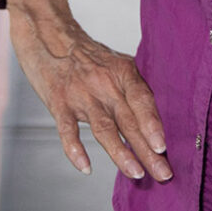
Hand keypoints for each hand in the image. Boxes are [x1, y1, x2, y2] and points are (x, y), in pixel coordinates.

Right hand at [6, 0, 172, 182]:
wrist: (48, 36)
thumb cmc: (87, 56)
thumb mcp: (116, 63)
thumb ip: (132, 88)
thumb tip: (156, 122)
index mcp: (122, 71)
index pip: (142, 99)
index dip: (153, 123)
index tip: (163, 146)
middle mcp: (104, 82)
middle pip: (128, 120)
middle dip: (147, 150)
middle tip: (163, 173)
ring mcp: (81, 94)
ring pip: (104, 128)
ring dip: (121, 153)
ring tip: (136, 174)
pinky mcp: (59, 103)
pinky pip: (68, 130)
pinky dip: (76, 150)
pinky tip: (86, 168)